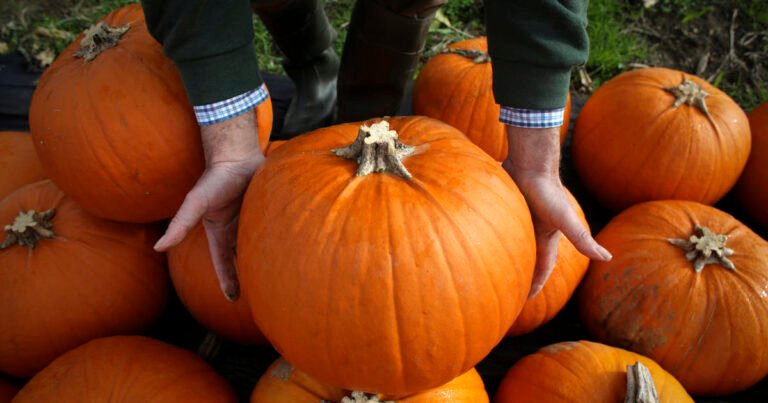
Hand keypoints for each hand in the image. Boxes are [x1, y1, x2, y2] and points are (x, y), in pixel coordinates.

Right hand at [154, 111, 263, 300]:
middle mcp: (235, 229)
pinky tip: (290, 250)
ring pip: (259, 246)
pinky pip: (273, 230)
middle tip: (262, 294)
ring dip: (265, 259)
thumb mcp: (195, 204)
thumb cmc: (214, 179)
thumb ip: (180, 225)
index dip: (227, 280)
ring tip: (277, 277)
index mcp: (219, 232)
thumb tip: (158, 247)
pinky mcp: (267, 211)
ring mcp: (252, 220)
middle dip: (248, 274)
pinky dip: (278, 241)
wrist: (237, 156)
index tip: (233, 299)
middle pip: (242, 258)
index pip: (222, 263)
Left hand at [503, 124, 611, 298]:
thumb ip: (582, 239)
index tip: (528, 297)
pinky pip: (498, 227)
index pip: (543, 266)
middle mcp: (533, 229)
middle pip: (526, 257)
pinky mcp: (505, 207)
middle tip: (508, 290)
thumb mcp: (565, 219)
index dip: (538, 282)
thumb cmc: (547, 192)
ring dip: (505, 255)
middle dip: (521, 273)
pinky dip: (491, 236)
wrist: (529, 163)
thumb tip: (607, 257)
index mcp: (547, 236)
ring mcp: (519, 218)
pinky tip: (478, 241)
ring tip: (490, 270)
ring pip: (511, 243)